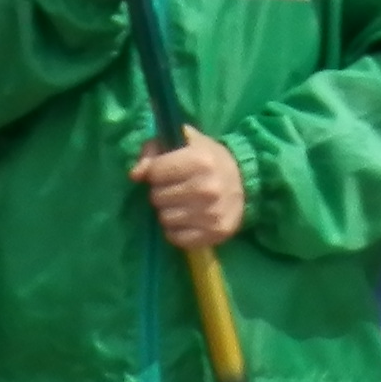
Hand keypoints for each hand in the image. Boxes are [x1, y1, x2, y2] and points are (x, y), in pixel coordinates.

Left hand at [132, 128, 245, 248]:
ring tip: (182, 203)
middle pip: (157, 197)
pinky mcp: (215, 233)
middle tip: (176, 188)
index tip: (167, 171)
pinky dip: (176, 230)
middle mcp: (207, 188)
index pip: (155, 173)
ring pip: (164, 218)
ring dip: (168, 211)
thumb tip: (135, 175)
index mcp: (200, 160)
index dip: (157, 172)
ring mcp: (212, 213)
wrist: (245, 181)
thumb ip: (153, 151)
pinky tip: (187, 219)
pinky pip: (176, 238)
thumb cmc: (209, 158)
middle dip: (162, 192)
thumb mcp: (184, 143)